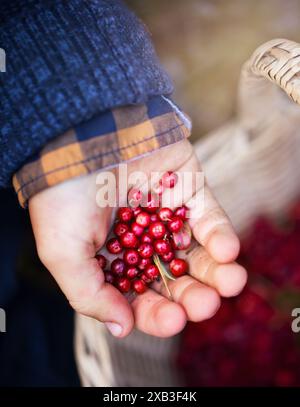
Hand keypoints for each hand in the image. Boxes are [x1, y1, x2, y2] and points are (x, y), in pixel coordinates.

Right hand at [29, 140, 246, 337]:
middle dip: (194, 296)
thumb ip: (89, 294)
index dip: (157, 314)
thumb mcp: (62, 253)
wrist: (80, 136)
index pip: (140, 298)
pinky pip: (208, 216)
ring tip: (232, 283)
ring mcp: (167, 214)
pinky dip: (220, 234)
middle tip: (206, 305)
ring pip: (198, 252)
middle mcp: (143, 240)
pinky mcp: (188, 189)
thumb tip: (123, 326)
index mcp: (114, 260)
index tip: (173, 320)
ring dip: (217, 271)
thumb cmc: (64, 197)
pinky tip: (226, 251)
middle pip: (175, 279)